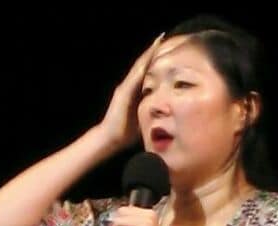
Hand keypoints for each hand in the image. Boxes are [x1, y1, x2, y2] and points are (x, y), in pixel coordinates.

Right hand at [100, 35, 164, 151]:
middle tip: (163, 36)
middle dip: (152, 51)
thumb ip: (151, 111)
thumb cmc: (126, 132)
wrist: (110, 138)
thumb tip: (166, 112)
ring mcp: (125, 87)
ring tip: (158, 41)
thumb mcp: (143, 118)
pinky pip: (136, 76)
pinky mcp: (124, 92)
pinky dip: (143, 66)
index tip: (166, 48)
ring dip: (148, 54)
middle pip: (143, 64)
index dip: (155, 59)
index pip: (147, 71)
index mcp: (134, 91)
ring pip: (139, 66)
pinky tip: (150, 57)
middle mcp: (129, 85)